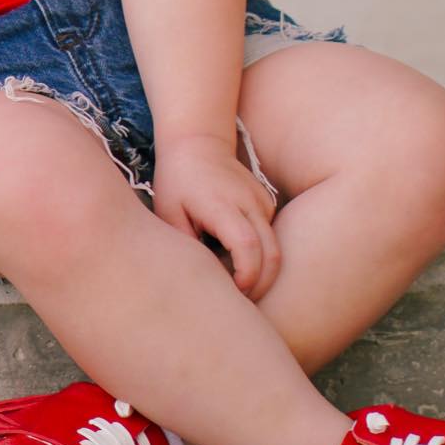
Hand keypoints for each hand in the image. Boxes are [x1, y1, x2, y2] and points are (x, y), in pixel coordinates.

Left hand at [151, 136, 281, 301]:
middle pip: (272, 253)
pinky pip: (272, 237)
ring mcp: (262, 201)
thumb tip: (203, 279)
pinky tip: (238, 261)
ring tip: (235, 282)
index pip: (248, 246)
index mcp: (221, 204)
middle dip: (262, 285)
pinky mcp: (267, 203)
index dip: (247, 276)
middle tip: (240, 302)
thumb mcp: (168, 212)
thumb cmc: (177, 181)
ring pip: (276, 248)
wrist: (198, 142)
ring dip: (262, 272)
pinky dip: (262, 256)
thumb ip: (184, 244)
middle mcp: (248, 202)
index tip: (234, 291)